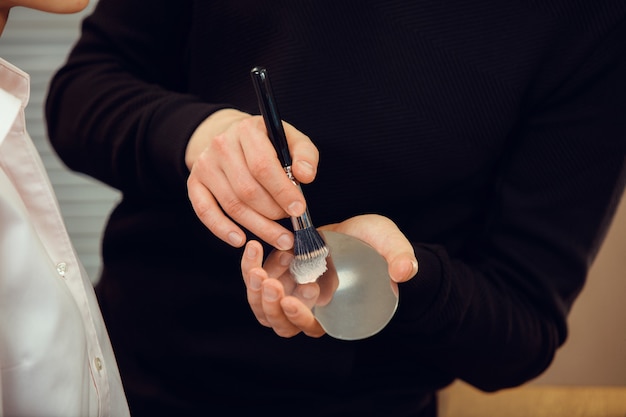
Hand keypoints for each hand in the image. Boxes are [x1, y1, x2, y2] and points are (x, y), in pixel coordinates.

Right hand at [186, 109, 318, 249]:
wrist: (231, 137)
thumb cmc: (267, 142)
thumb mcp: (291, 139)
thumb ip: (305, 155)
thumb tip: (305, 176)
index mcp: (247, 131)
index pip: (263, 166)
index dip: (282, 191)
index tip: (298, 209)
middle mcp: (221, 145)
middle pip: (247, 190)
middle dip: (273, 213)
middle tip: (290, 225)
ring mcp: (205, 165)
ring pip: (232, 205)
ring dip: (257, 226)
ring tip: (278, 238)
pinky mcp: (194, 183)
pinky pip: (205, 211)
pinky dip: (222, 229)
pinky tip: (240, 240)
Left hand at [240, 214, 417, 337]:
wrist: (361, 231)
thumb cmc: (380, 245)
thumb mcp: (393, 246)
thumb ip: (401, 258)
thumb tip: (404, 272)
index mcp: (334, 311)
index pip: (310, 327)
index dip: (298, 319)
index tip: (292, 300)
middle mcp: (309, 306)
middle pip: (279, 321)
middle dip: (270, 306)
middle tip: (268, 284)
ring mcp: (291, 289)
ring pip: (262, 305)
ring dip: (255, 291)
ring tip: (256, 269)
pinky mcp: (278, 271)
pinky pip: (256, 278)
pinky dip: (249, 266)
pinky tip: (253, 247)